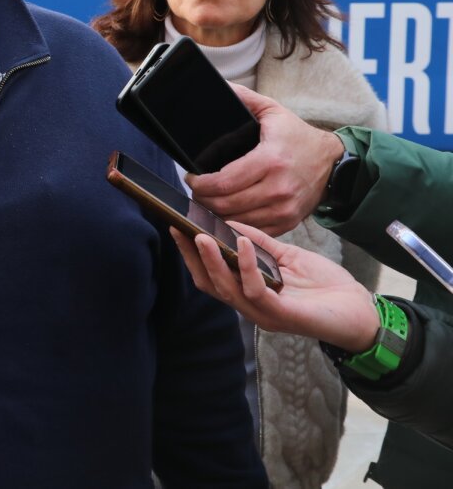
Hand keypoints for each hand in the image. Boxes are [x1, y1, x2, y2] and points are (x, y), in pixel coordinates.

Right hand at [170, 221, 378, 352]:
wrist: (362, 310)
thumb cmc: (327, 287)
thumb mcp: (289, 257)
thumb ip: (262, 243)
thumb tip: (233, 223)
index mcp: (249, 293)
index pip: (210, 277)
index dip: (191, 255)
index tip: (178, 228)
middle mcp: (250, 306)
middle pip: (210, 285)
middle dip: (192, 257)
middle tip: (181, 230)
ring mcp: (264, 313)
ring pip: (227, 289)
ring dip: (212, 261)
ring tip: (202, 236)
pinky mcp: (282, 316)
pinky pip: (256, 290)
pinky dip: (246, 266)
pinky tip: (242, 244)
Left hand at [186, 83, 344, 236]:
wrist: (334, 162)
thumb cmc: (298, 137)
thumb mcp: (273, 111)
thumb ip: (245, 98)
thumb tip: (220, 87)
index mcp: (271, 160)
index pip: (224, 182)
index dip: (200, 183)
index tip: (191, 177)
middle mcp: (279, 189)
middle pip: (226, 205)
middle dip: (203, 199)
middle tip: (196, 190)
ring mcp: (285, 209)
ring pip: (237, 221)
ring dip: (216, 214)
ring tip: (207, 201)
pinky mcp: (288, 222)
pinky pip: (253, 232)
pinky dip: (235, 225)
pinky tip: (226, 214)